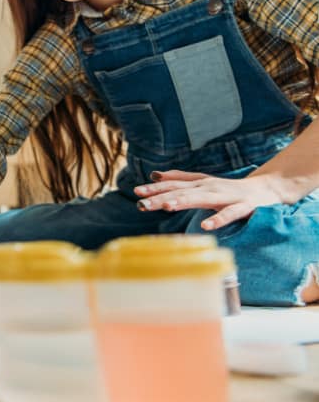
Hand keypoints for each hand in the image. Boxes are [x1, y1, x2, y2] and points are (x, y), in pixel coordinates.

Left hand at [135, 170, 284, 229]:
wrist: (266, 190)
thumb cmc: (229, 189)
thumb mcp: (202, 183)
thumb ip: (180, 179)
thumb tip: (154, 175)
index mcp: (198, 184)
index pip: (173, 185)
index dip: (154, 189)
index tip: (136, 193)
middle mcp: (209, 187)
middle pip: (181, 192)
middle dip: (160, 198)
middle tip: (141, 204)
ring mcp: (226, 196)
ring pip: (201, 199)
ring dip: (184, 202)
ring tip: (167, 207)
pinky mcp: (243, 207)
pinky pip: (230, 214)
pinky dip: (218, 219)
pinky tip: (206, 226)